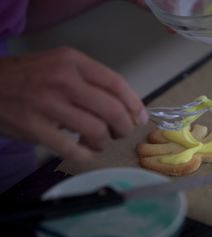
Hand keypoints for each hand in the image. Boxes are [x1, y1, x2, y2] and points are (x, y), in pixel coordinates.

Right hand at [0, 47, 147, 160]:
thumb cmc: (28, 77)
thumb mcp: (60, 66)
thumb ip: (90, 81)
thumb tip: (125, 107)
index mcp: (73, 62)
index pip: (116, 84)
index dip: (134, 105)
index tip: (140, 118)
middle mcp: (63, 80)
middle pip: (112, 110)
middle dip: (123, 127)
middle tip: (120, 133)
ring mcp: (48, 105)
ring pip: (96, 131)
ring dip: (104, 142)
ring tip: (98, 142)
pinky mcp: (35, 128)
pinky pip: (73, 150)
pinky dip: (86, 156)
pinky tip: (84, 152)